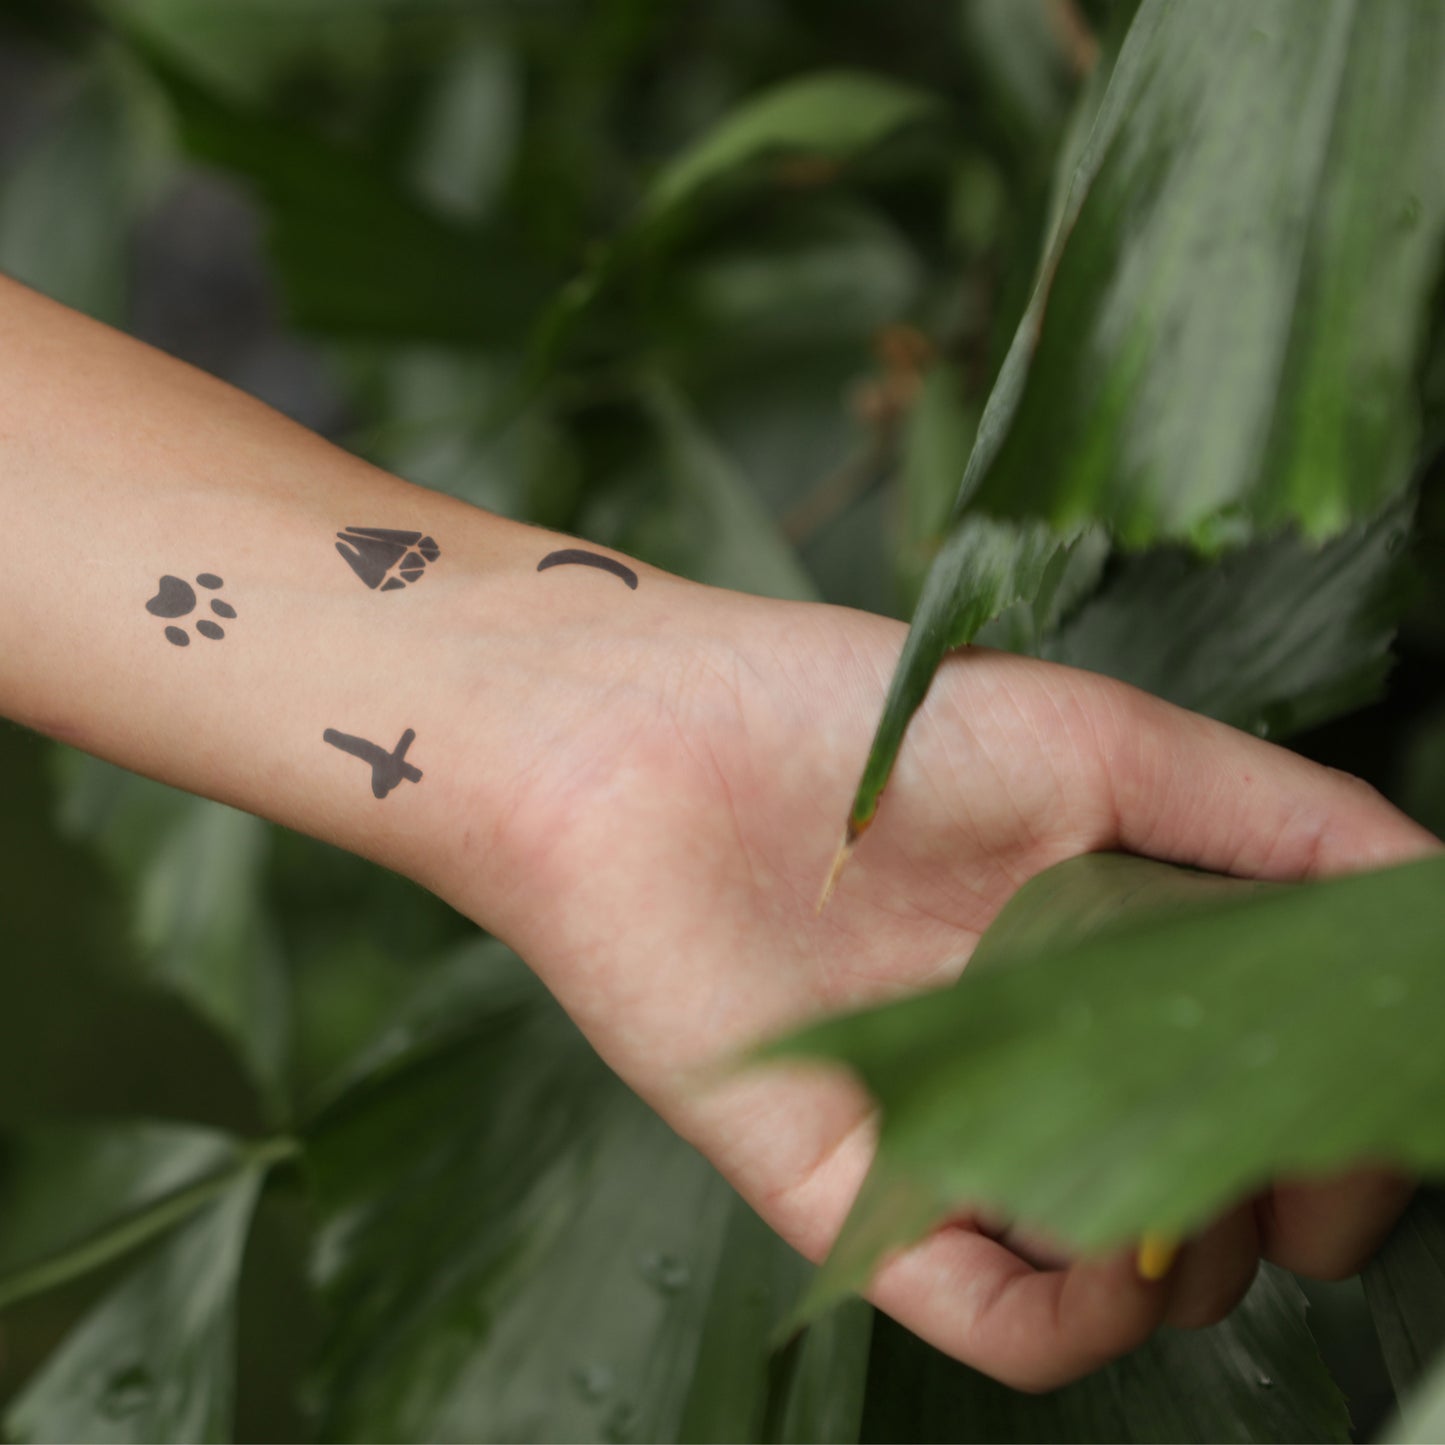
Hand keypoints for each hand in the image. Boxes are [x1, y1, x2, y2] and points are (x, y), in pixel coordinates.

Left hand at [432, 582, 1436, 1390]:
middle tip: (1300, 1170)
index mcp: (1107, 946)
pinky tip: (1105, 1258)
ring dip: (1195, 1261)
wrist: (634, 749)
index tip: (1378, 1109)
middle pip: (1213, 1181)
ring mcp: (951, 1128)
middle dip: (1295, 1196)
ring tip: (1188, 1192)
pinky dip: (1077, 1322)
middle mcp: (1040, 1048)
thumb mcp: (1102, 744)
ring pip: (1122, 1269)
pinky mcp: (852, 1192)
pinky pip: (992, 1317)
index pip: (1266, 1063)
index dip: (1346, 1104)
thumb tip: (1432, 902)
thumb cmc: (860, 719)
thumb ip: (1276, 821)